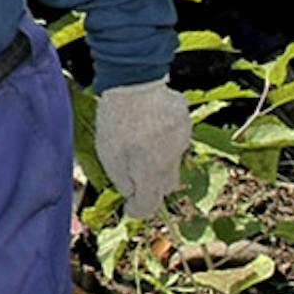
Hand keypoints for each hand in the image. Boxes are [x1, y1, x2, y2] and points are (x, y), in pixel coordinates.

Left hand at [95, 78, 191, 217]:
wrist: (135, 83)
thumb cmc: (116, 121)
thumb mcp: (109, 156)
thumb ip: (122, 180)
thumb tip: (131, 193)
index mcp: (152, 172)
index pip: (150, 204)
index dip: (139, 210)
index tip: (130, 209)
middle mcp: (173, 159)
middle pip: (166, 184)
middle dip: (151, 184)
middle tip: (134, 175)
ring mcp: (182, 139)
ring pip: (172, 158)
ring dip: (157, 158)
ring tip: (137, 141)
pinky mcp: (184, 121)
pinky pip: (175, 136)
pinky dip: (163, 136)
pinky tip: (147, 122)